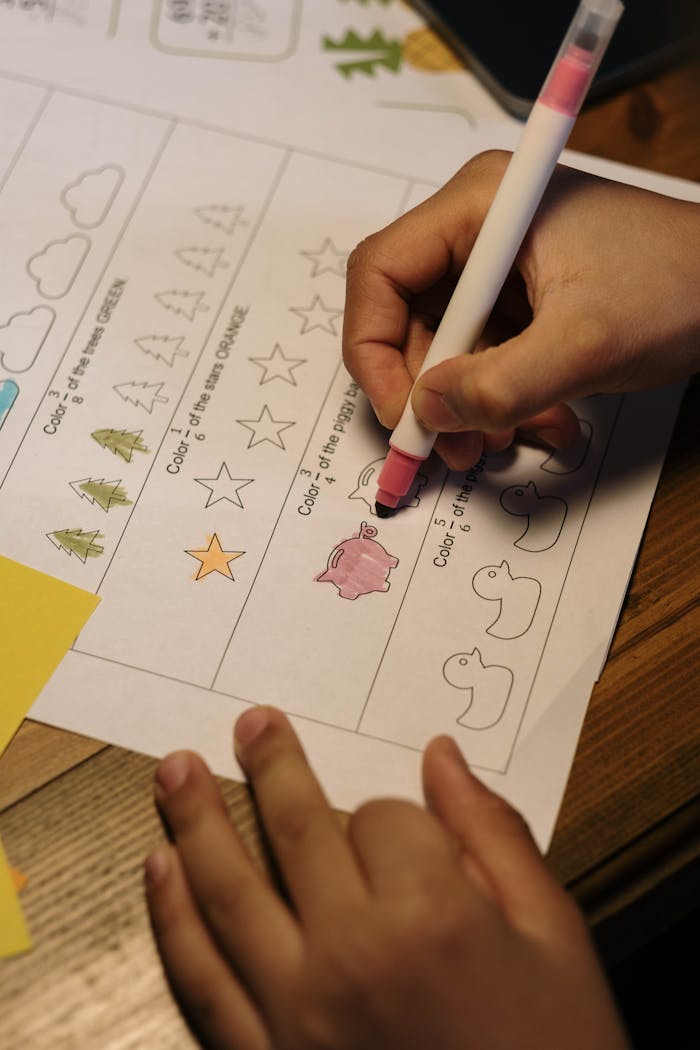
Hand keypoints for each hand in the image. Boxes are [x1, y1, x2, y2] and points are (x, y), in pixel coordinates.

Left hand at [145, 706, 629, 1049]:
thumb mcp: (556, 938)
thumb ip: (495, 837)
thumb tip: (442, 758)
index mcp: (431, 917)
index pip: (384, 819)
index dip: (398, 814)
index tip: (413, 828)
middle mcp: (350, 955)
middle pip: (296, 831)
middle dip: (272, 766)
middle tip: (249, 722)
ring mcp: (295, 1012)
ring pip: (229, 892)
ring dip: (196, 822)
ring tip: (174, 771)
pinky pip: (203, 979)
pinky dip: (172, 919)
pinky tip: (160, 869)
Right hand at [342, 150, 699, 469]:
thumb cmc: (677, 284)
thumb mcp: (583, 344)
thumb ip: (498, 385)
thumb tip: (427, 412)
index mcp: (480, 206)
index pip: (381, 273)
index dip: (374, 349)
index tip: (402, 413)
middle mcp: (478, 230)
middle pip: (406, 318)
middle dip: (427, 392)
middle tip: (452, 448)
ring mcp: (498, 266)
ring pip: (444, 348)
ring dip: (465, 406)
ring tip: (502, 441)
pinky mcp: (521, 299)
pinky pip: (481, 356)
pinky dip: (497, 399)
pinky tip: (537, 421)